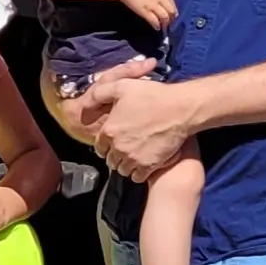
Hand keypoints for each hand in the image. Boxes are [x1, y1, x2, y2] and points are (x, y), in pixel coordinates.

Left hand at [79, 72, 201, 179]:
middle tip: (126, 146)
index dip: (106, 143)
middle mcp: (118, 148)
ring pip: (122, 170)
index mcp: (109, 131)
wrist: (180, 109)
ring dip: (126, 165)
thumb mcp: (121, 86)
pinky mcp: (148, 166)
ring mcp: (133, 158)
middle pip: (110, 160)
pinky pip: (136, 177)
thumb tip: (85, 106)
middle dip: (115, 155)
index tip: (114, 140)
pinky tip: (144, 162)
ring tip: (135, 155)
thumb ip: (99, 95)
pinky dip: (138, 172)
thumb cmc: (152, 95)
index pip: (99, 146)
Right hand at [117, 0, 176, 30]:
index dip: (173, 7)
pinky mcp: (145, 11)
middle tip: (171, 20)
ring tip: (164, 25)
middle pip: (170, 9)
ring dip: (165, 22)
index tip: (173, 12)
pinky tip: (157, 28)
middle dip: (172, 16)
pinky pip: (153, 20)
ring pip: (164, 16)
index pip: (171, 0)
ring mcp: (152, 4)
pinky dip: (156, 25)